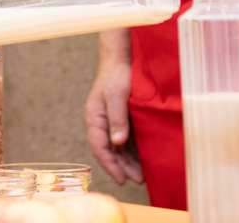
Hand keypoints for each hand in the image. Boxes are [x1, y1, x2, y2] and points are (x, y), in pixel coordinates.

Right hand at [84, 61, 142, 184]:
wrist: (123, 59)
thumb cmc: (117, 75)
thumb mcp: (116, 96)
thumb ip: (117, 119)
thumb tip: (118, 143)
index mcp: (94, 118)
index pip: (100, 148)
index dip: (111, 166)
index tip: (122, 179)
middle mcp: (101, 123)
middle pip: (110, 152)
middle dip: (123, 167)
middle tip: (138, 180)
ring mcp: (112, 122)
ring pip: (119, 148)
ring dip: (129, 162)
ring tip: (142, 175)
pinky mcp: (123, 120)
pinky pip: (127, 141)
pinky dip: (134, 152)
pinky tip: (144, 160)